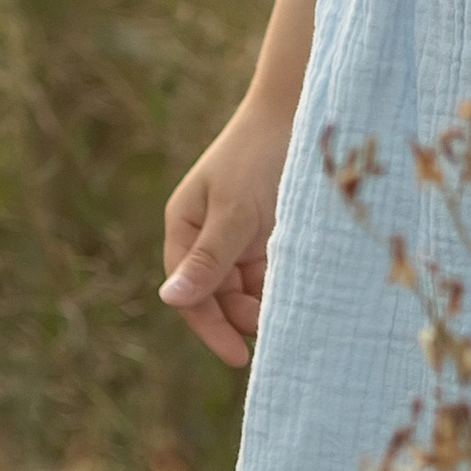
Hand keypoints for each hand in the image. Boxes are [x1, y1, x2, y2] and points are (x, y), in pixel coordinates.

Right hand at [159, 100, 289, 369]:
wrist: (300, 112)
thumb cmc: (259, 156)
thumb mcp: (234, 211)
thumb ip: (208, 259)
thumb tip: (168, 299)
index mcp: (185, 227)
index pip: (189, 292)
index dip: (210, 328)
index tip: (239, 358)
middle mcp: (207, 235)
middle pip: (218, 297)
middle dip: (243, 317)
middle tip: (277, 327)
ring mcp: (238, 235)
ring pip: (246, 290)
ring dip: (264, 303)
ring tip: (292, 307)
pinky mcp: (267, 233)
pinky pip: (269, 273)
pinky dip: (281, 285)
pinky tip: (301, 288)